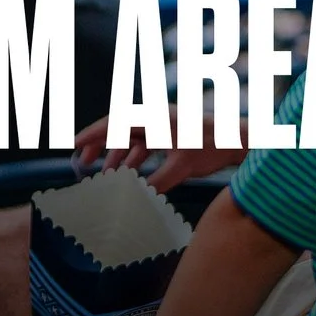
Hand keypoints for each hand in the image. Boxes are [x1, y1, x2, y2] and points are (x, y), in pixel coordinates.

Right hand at [72, 116, 246, 191]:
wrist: (240, 140)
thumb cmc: (213, 146)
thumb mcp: (182, 167)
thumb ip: (156, 183)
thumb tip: (136, 198)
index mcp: (157, 117)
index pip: (117, 121)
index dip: (94, 133)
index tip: (74, 144)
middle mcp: (159, 117)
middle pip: (121, 128)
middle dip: (101, 144)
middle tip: (83, 161)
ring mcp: (167, 125)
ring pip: (134, 138)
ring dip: (119, 155)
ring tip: (106, 175)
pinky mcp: (174, 134)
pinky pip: (147, 144)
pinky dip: (136, 158)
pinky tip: (130, 175)